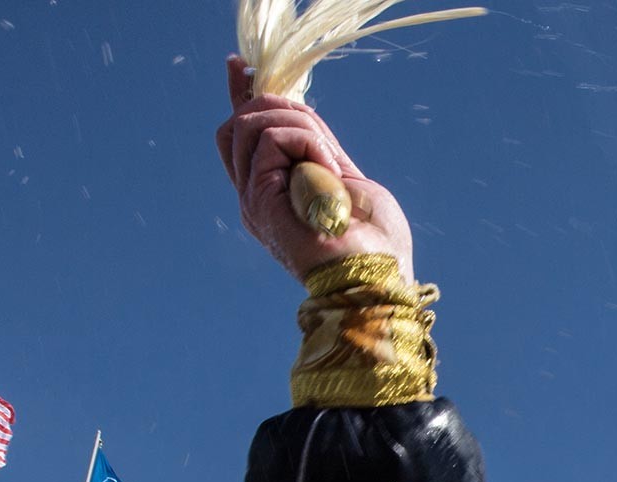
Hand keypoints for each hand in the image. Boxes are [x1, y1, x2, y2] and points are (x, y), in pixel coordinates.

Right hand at [215, 56, 414, 282]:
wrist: (379, 280)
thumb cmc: (376, 243)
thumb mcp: (346, 180)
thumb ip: (319, 152)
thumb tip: (300, 119)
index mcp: (273, 194)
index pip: (242, 136)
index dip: (242, 96)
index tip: (241, 66)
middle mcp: (255, 196)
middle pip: (237, 124)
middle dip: (278, 108)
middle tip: (319, 134)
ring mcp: (253, 198)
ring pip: (251, 124)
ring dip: (299, 128)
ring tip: (330, 162)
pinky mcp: (259, 198)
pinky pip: (272, 139)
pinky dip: (309, 143)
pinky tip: (330, 171)